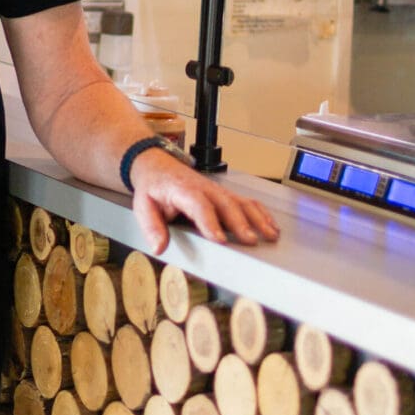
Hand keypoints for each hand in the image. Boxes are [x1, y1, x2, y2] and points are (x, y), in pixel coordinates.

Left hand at [129, 150, 279, 255]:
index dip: (210, 222)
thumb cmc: (153, 188)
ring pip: (242, 202)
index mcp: (183, 190)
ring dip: (258, 219)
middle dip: (240, 223)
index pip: (199, 205)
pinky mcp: (226, 195)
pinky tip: (271, 226)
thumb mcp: (143, 206)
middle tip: (250, 241)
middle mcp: (205, 189)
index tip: (218, 239)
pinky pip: (248, 202)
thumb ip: (151, 227)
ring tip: (270, 235)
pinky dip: (262, 214)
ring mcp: (218, 191)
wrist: (158, 167)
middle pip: (226, 204)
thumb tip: (159, 247)